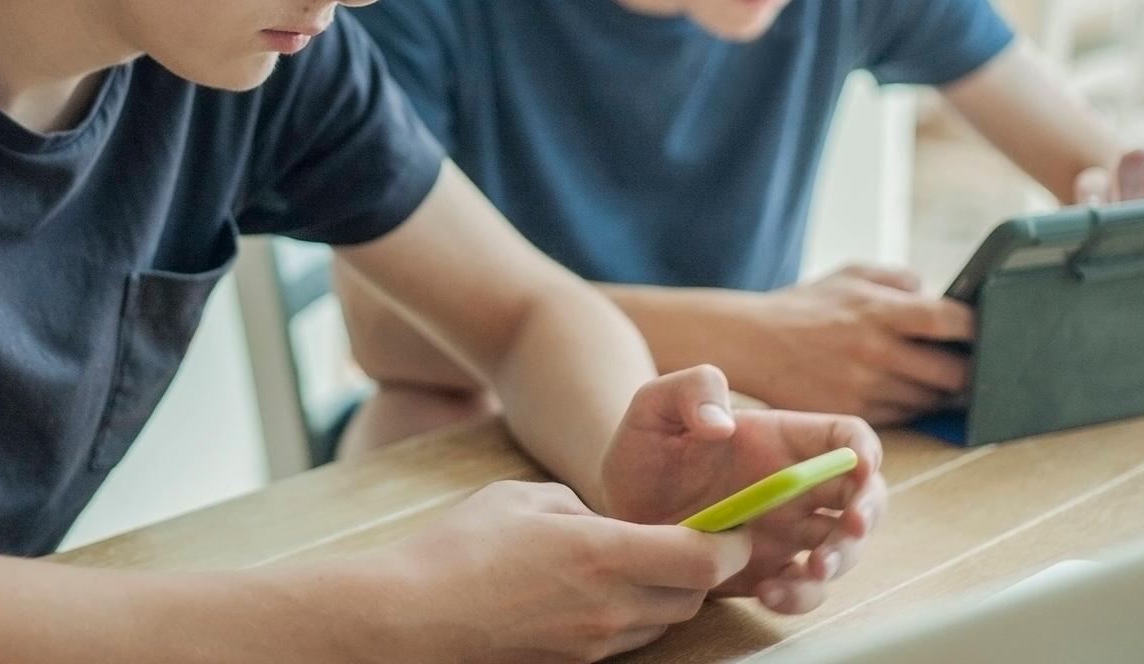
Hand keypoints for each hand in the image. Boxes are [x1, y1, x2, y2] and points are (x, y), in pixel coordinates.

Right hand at [369, 479, 751, 662]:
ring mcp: (594, 645)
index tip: (732, 527)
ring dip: (666, 596)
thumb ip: (579, 506)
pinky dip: (630, 616)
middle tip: (688, 543)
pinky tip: (596, 592)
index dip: (730, 544)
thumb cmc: (460, 548)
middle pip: (693, 598)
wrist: (411, 618)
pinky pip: (626, 641)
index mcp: (604, 554)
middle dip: (701, 571)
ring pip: (663, 624)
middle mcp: (611, 607)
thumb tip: (603, 520)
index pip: (703, 560)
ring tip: (638, 566)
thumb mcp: (523, 498)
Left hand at [598, 366, 885, 615]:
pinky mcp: (767, 571)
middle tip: (849, 529)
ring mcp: (786, 532)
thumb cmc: (643, 448)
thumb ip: (692, 389)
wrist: (617, 506)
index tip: (861, 469)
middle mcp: (795, 488)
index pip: (845, 438)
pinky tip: (769, 594)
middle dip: (866, 514)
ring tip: (811, 569)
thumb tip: (723, 425)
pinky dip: (797, 597)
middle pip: (861, 497)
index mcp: (782, 440)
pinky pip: (800, 590)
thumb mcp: (655, 406)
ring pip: (840, 549)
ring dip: (839, 562)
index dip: (863, 450)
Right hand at [724, 265, 973, 422]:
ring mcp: (866, 386)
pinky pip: (904, 416)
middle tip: (979, 367)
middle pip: (954, 374)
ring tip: (947, 381)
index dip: (979, 328)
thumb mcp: (849, 276)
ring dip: (945, 393)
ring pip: (931, 400)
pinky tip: (911, 392)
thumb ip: (898, 280)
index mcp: (878, 310)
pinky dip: (914, 406)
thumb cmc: (804, 307)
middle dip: (972, 372)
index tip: (991, 329)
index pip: (950, 321)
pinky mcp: (854, 412)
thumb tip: (938, 295)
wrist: (751, 343)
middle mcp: (876, 350)